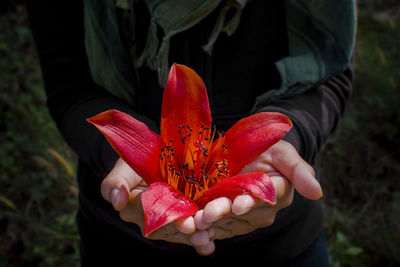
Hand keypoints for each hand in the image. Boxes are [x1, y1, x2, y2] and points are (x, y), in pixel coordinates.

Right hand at [101, 158, 213, 252]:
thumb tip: (117, 201)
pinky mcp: (182, 225)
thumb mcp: (124, 167)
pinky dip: (200, 244)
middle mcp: (149, 221)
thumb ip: (115, 182)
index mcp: (133, 208)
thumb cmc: (138, 163)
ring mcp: (166, 225)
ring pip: (179, 234)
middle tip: (194, 229)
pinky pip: (190, 237)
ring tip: (204, 239)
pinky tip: (208, 247)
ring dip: (192, 238)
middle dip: (180, 228)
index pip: (146, 212)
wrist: (157, 159)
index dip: (160, 213)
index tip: (174, 213)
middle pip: (165, 227)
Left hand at [194, 140, 321, 242]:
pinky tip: (192, 232)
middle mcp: (260, 209)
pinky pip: (216, 227)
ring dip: (210, 223)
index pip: (265, 200)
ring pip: (225, 221)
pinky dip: (204, 230)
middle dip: (223, 213)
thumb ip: (300, 171)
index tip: (238, 205)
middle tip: (207, 213)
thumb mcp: (285, 153)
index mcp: (277, 194)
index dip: (251, 203)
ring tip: (195, 221)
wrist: (250, 153)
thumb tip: (317, 192)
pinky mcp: (226, 218)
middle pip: (240, 213)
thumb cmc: (270, 149)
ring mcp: (242, 215)